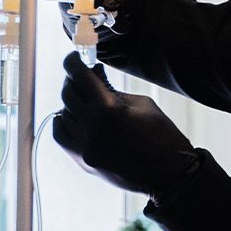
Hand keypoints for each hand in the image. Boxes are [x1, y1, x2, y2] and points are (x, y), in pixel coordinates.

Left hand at [53, 52, 198, 198]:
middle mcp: (91, 127)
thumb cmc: (162, 134)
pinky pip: (61, 134)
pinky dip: (64, 121)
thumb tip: (92, 75)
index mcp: (108, 109)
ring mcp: (84, 147)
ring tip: (88, 100)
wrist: (170, 174)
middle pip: (68, 93)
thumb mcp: (141, 103)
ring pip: (63, 113)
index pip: (79, 75)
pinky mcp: (82, 160)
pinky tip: (77, 117)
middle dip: (75, 80)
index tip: (75, 57)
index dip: (73, 61)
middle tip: (86, 76)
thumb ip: (112, 89)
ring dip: (73, 102)